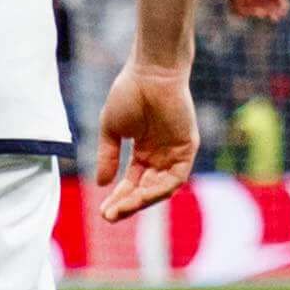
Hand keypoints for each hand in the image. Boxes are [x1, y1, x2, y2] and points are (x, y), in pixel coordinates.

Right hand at [96, 63, 197, 222]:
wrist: (150, 73)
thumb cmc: (129, 93)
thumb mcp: (112, 131)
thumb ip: (108, 157)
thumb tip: (102, 184)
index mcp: (144, 151)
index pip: (132, 182)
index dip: (118, 198)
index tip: (103, 212)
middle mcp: (160, 155)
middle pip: (145, 189)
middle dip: (127, 204)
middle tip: (109, 217)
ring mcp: (175, 153)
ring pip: (160, 188)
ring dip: (141, 201)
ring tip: (120, 210)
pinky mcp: (187, 149)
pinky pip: (175, 178)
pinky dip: (158, 189)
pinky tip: (139, 196)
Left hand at [227, 0, 289, 21]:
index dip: (277, 1)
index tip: (285, 9)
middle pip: (259, 0)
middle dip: (270, 9)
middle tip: (278, 16)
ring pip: (249, 5)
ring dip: (261, 11)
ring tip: (270, 14)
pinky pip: (235, 9)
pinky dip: (248, 13)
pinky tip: (259, 11)